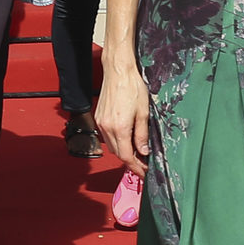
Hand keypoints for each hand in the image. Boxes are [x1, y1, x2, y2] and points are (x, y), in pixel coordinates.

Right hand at [95, 56, 150, 176]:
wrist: (118, 71)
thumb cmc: (132, 87)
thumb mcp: (144, 112)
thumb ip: (142, 134)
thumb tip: (144, 151)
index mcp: (120, 128)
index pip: (127, 157)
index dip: (136, 167)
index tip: (143, 172)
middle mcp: (107, 128)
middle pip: (118, 153)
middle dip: (131, 161)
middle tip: (143, 164)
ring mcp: (101, 123)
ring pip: (111, 146)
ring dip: (123, 152)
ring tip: (136, 152)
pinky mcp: (99, 118)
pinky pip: (107, 137)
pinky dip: (116, 142)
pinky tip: (126, 139)